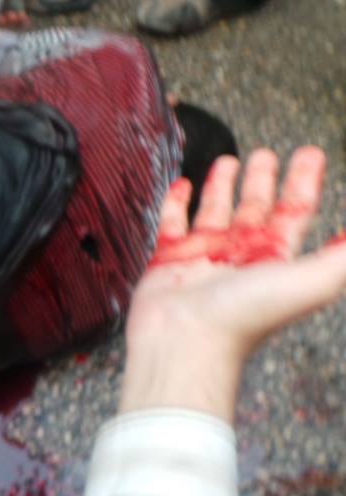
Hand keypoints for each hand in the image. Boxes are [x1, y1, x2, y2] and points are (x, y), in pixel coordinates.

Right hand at [120, 146, 345, 420]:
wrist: (186, 339)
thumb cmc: (246, 315)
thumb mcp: (313, 280)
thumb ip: (342, 256)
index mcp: (276, 257)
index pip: (296, 211)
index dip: (304, 182)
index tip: (309, 155)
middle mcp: (242, 255)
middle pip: (257, 208)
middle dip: (263, 180)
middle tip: (266, 155)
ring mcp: (204, 256)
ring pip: (216, 212)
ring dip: (223, 186)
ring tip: (227, 161)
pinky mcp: (169, 259)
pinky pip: (173, 223)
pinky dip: (177, 203)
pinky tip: (182, 185)